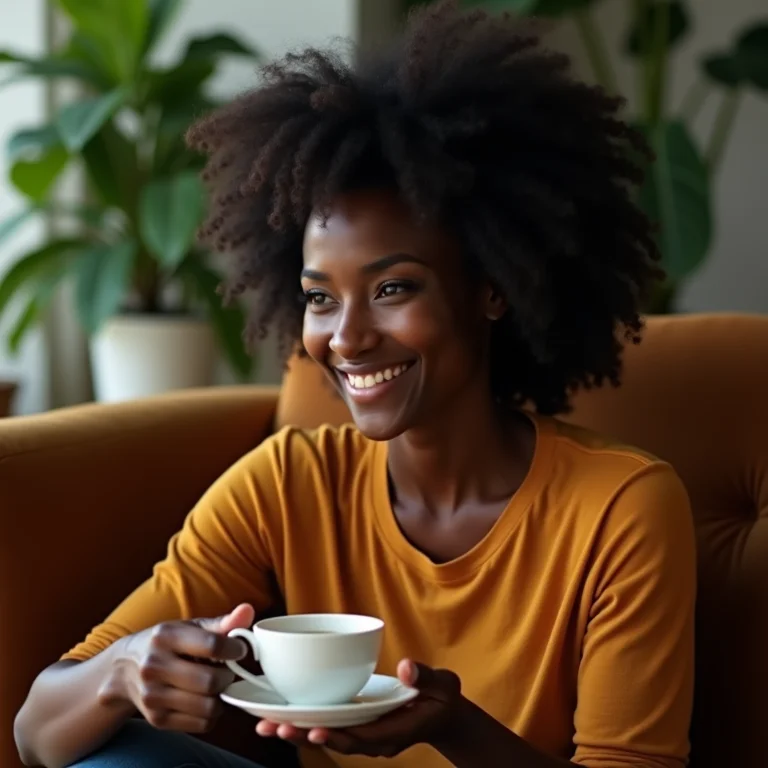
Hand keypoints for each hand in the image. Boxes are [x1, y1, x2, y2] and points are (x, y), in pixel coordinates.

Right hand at [105, 603, 253, 732]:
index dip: (235, 649)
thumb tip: (248, 611)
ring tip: (216, 685)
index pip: (212, 645)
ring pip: (208, 707)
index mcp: (165, 636)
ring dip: (221, 697)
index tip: (239, 650)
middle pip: (210, 681)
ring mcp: (153, 696)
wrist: (123, 670)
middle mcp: (154, 666)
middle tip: (227, 670)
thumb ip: (222, 622)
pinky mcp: (156, 719)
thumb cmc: (167, 643)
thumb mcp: (190, 627)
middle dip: (228, 676)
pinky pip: (202, 724)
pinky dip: (212, 714)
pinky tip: (205, 700)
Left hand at [256, 659, 461, 757]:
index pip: (361, 738)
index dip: (336, 735)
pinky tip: (285, 715)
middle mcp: (375, 740)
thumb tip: (405, 668)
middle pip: (336, 741)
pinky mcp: (359, 725)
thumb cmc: (444, 699)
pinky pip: (331, 727)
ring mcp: (366, 734)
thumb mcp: (443, 685)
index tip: (313, 730)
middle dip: (305, 735)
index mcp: (394, 733)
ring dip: (299, 731)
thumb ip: (424, 677)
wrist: (445, 716)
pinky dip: (309, 722)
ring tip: (267, 726)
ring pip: (329, 736)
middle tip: (274, 728)